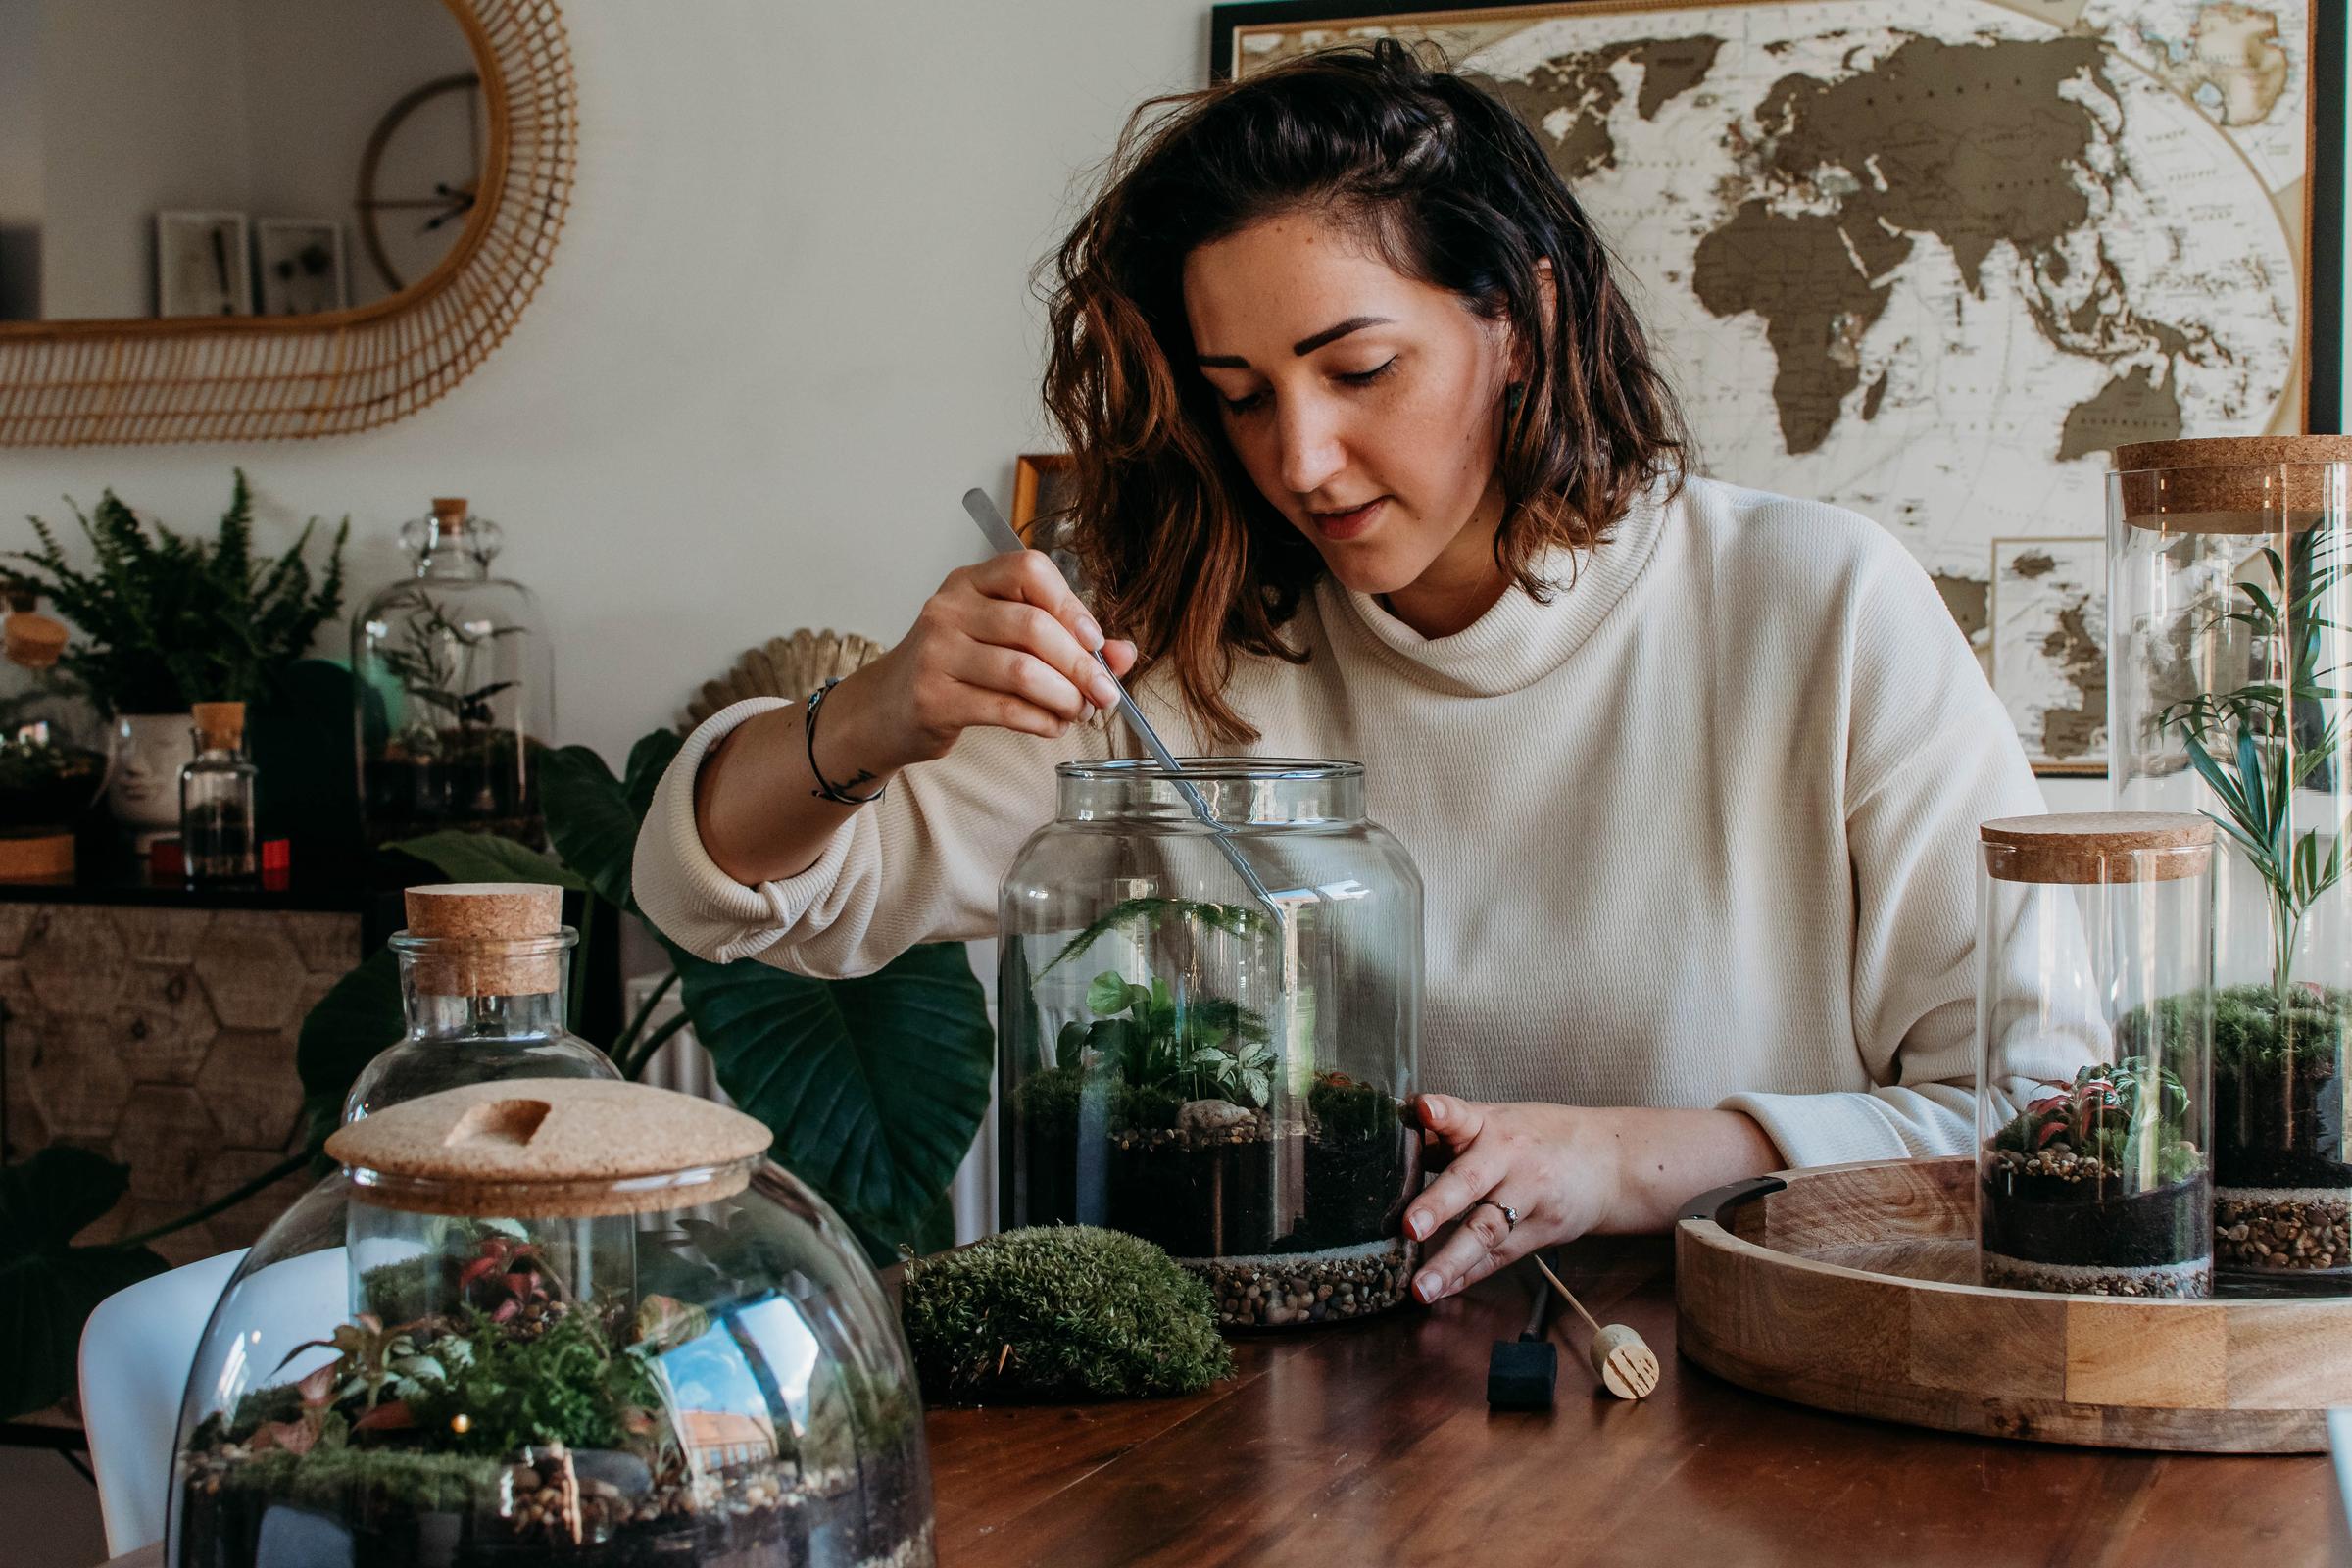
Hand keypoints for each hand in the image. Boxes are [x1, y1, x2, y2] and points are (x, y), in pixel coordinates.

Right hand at [833, 550, 1137, 775]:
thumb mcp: (1004, 641)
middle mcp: (950, 610)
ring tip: (1078, 712)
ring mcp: (937, 653)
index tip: (1095, 640)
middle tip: (1104, 692)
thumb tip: (1124, 655)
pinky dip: (1041, 721)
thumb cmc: (955, 668)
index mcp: (971, 583)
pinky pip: (1005, 709)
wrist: (887, 708)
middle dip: (1081, 665)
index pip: (1028, 569)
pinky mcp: (934, 698)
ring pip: (1023, 672)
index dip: (1070, 604)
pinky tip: (1052, 725)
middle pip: (1033, 627)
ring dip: (1064, 698)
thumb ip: (1067, 641)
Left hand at [1401, 1094, 1619, 1305]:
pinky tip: (1443, 1290)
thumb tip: (1393, 1146)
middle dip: (1439, 1204)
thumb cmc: (1539, 1138)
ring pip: (1486, 1230)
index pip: (1462, 1114)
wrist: (1610, 1161)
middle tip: (1410, 1226)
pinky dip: (1469, 1276)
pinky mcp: (1543, 1230)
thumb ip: (1449, 1135)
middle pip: (1471, 1181)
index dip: (1441, 1112)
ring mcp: (1529, 1196)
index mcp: (1490, 1125)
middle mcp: (1509, 1158)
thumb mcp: (1498, 1123)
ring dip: (1450, 1262)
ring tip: (1421, 1287)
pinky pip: (1500, 1256)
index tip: (1423, 1109)